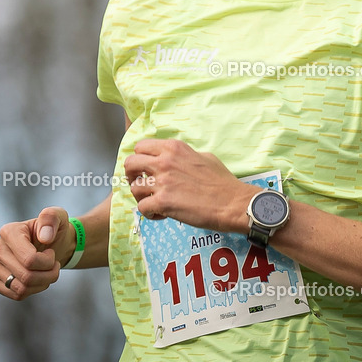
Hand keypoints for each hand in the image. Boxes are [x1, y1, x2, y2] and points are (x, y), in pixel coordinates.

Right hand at [0, 206, 70, 300]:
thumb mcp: (58, 217)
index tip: (50, 252)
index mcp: (9, 231)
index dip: (48, 262)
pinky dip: (32, 290)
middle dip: (48, 275)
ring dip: (42, 283)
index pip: (30, 260)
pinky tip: (36, 279)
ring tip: (46, 272)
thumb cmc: (53, 231)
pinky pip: (16, 295)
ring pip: (21, 288)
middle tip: (53, 265)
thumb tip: (44, 237)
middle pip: (26, 276)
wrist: (48, 245)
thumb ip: (52, 218)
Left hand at [123, 139, 258, 232]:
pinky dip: (149, 214)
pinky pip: (142, 208)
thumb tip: (177, 160)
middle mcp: (164, 161)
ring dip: (141, 197)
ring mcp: (162, 182)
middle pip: (130, 163)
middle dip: (132, 175)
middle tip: (141, 184)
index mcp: (174, 148)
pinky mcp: (163, 202)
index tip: (145, 168)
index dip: (140, 158)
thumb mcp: (204, 157)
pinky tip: (161, 215)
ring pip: (134, 188)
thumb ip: (185, 156)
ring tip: (153, 203)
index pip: (141, 146)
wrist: (232, 202)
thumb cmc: (222, 182)